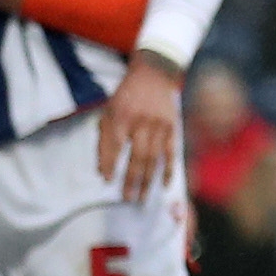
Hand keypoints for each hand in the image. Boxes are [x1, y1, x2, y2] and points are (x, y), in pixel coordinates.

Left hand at [94, 56, 180, 201]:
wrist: (153, 76)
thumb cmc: (126, 97)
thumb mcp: (109, 111)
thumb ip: (104, 138)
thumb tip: (102, 168)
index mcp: (121, 116)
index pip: (114, 144)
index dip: (109, 163)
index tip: (107, 180)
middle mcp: (141, 122)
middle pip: (136, 156)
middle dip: (131, 179)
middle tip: (127, 198)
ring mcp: (160, 126)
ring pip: (154, 158)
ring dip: (148, 180)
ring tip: (142, 197)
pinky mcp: (173, 129)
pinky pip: (171, 153)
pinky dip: (169, 170)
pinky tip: (165, 185)